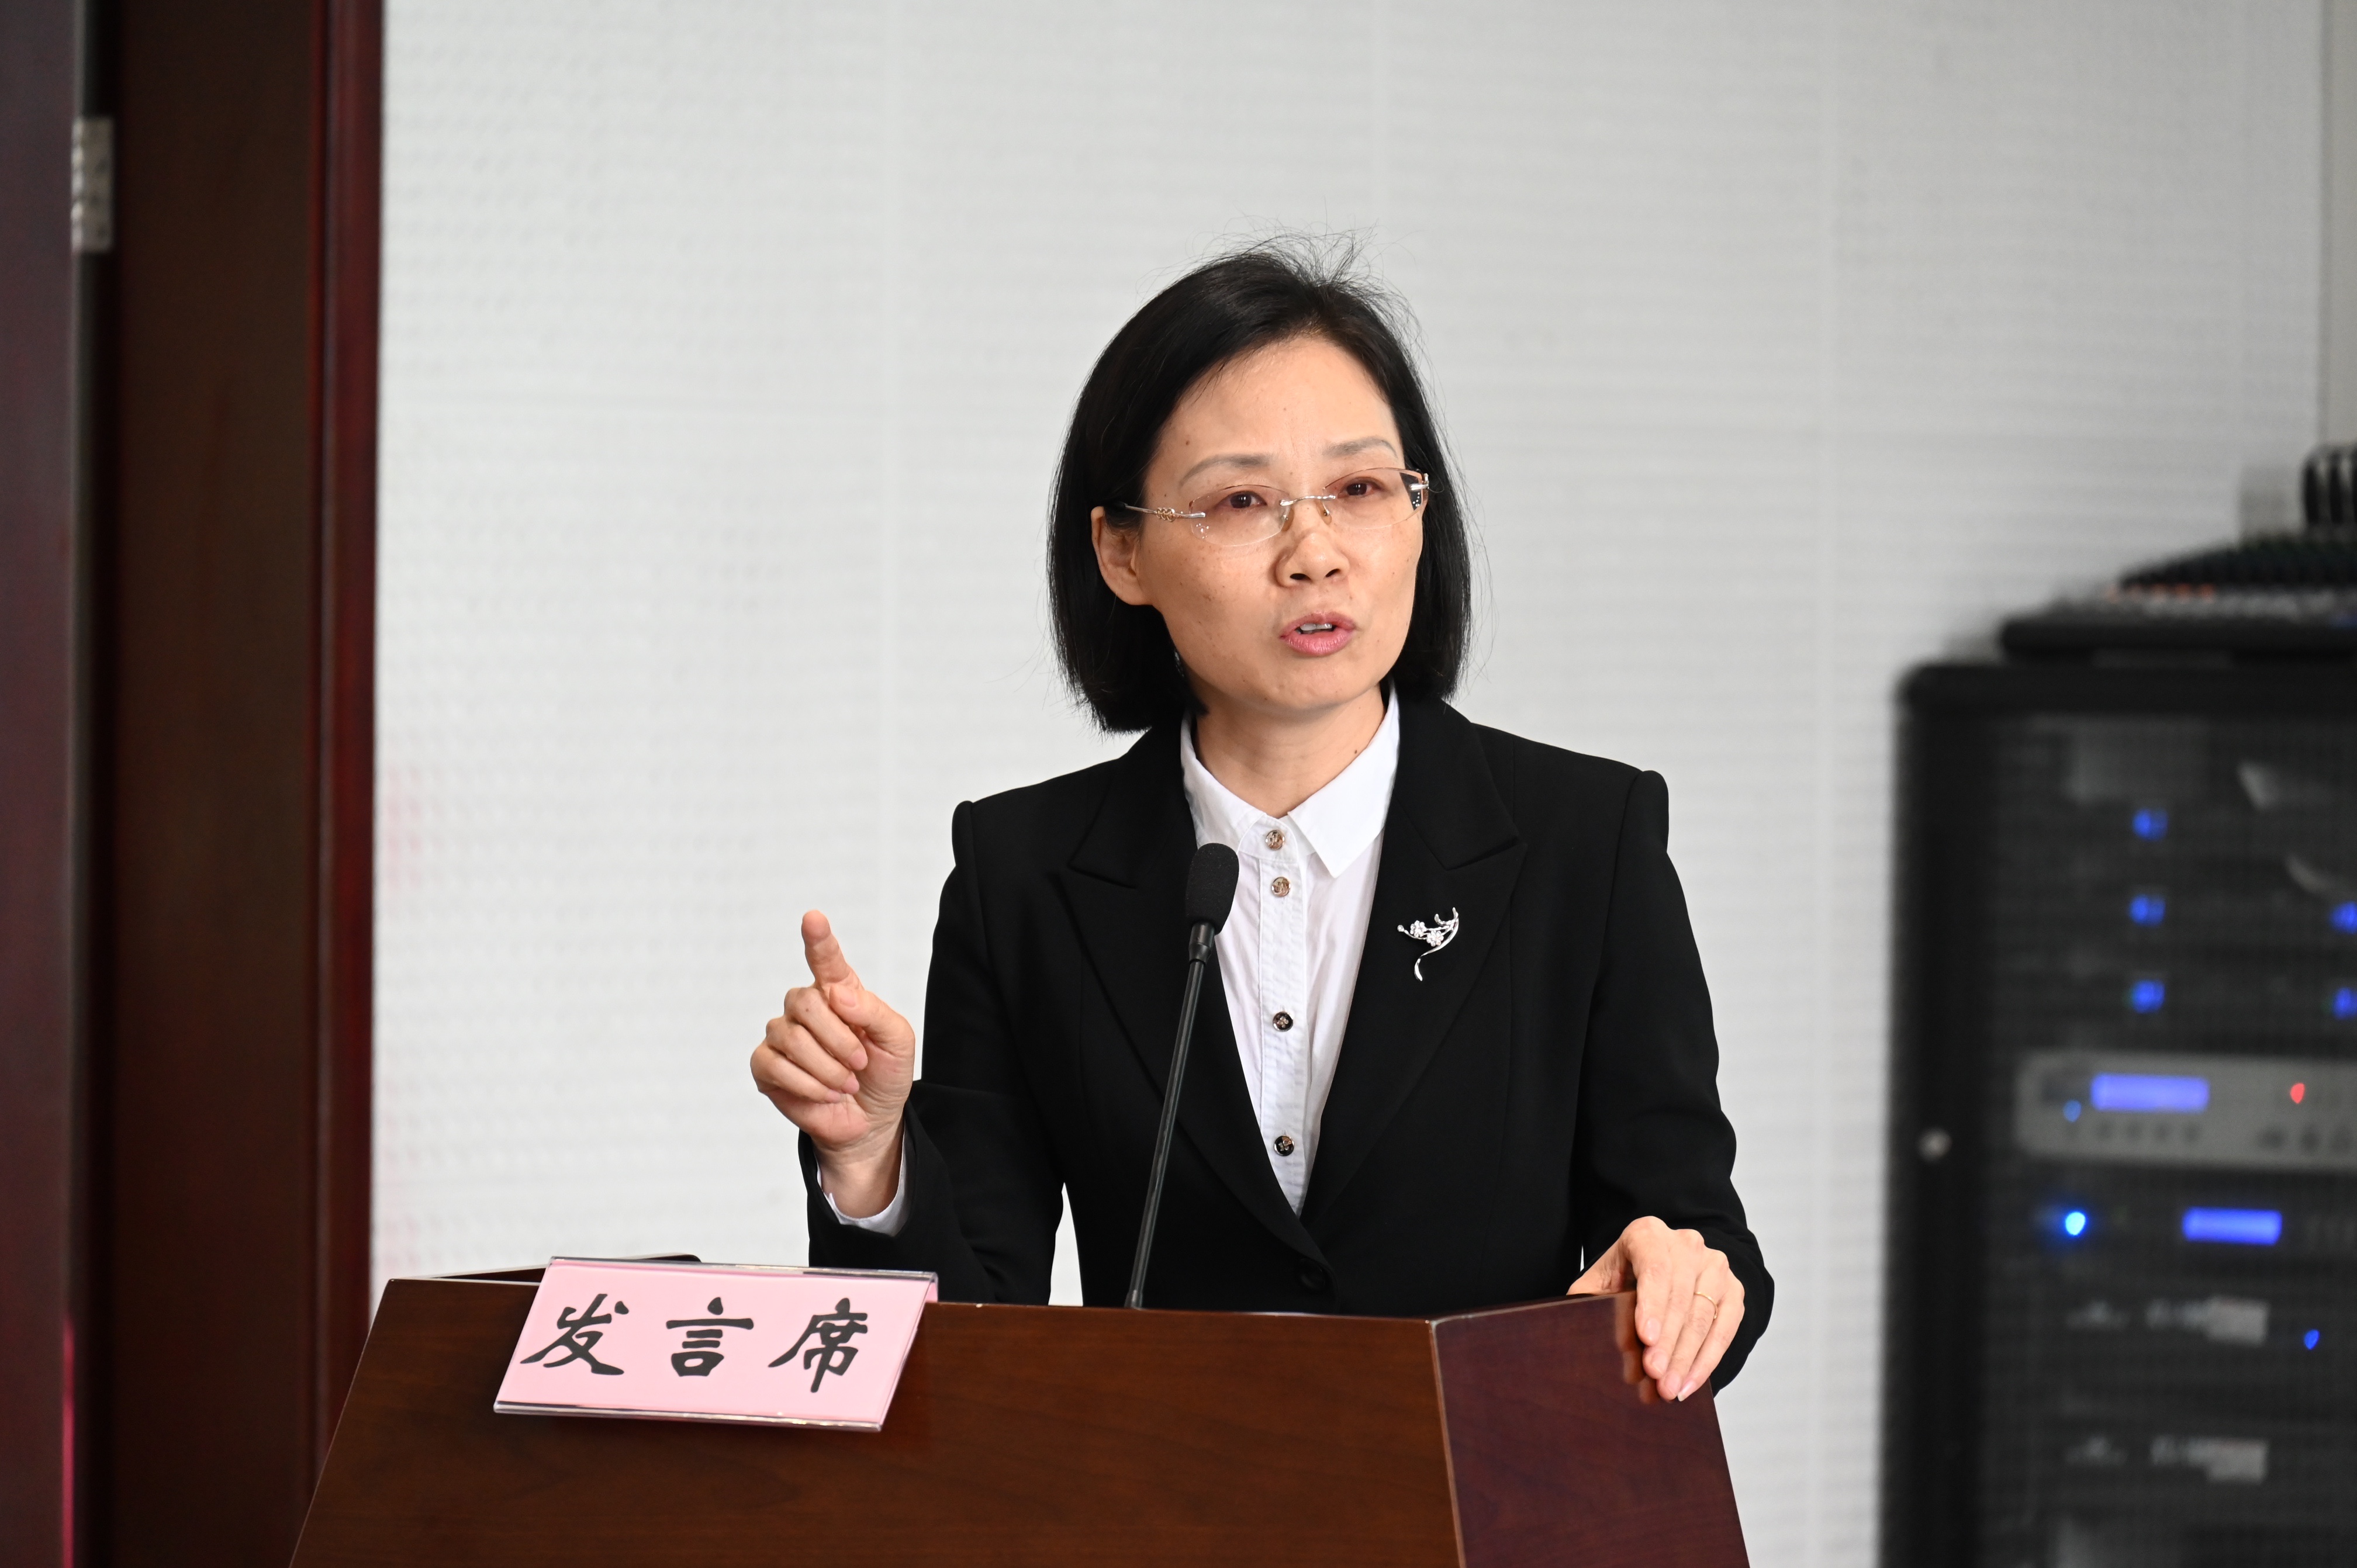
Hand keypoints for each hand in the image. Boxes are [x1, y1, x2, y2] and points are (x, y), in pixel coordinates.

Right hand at [749, 912, 914, 1216]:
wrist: (871, 1121)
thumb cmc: (885, 1074)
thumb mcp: (897, 1041)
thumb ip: (874, 1012)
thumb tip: (839, 995)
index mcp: (840, 992)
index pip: (826, 959)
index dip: (818, 939)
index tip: (814, 918)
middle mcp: (807, 1008)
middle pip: (805, 1001)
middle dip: (838, 1038)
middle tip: (859, 1064)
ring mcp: (783, 1036)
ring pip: (791, 1037)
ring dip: (826, 1067)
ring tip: (845, 1083)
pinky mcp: (767, 1066)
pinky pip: (774, 1065)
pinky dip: (806, 1084)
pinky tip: (824, 1093)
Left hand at [1568, 1216, 1743, 1400]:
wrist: (1662, 1272)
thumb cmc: (1621, 1279)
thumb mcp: (1599, 1283)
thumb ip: (1588, 1300)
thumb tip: (1576, 1331)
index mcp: (1648, 1233)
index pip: (1654, 1267)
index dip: (1651, 1304)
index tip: (1645, 1338)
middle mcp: (1686, 1243)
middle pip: (1681, 1295)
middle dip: (1668, 1341)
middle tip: (1655, 1375)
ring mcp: (1715, 1265)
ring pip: (1705, 1314)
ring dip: (1687, 1356)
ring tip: (1669, 1388)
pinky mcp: (1733, 1289)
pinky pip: (1726, 1328)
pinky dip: (1708, 1359)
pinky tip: (1690, 1383)